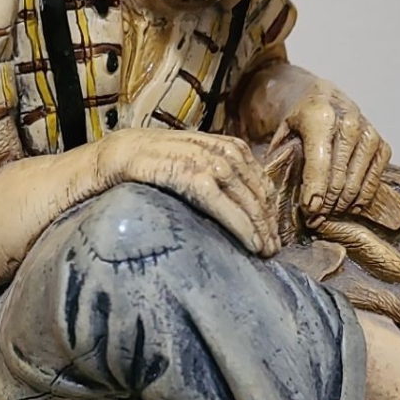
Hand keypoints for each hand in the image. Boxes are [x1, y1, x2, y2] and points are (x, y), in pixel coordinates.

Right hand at [97, 127, 279, 255]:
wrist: (125, 151)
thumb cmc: (162, 161)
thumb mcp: (200, 161)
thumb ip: (223, 174)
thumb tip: (248, 206)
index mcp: (232, 148)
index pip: (262, 184)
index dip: (271, 212)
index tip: (274, 235)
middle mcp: (225, 153)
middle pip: (258, 194)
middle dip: (268, 225)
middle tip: (274, 250)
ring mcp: (209, 163)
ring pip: (246, 201)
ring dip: (259, 229)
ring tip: (265, 252)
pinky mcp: (191, 176)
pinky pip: (224, 205)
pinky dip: (240, 226)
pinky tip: (250, 244)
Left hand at [268, 86, 390, 219]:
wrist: (320, 96)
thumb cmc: (296, 119)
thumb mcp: (280, 132)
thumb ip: (281, 158)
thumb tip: (281, 194)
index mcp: (320, 114)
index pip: (320, 162)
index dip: (314, 190)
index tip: (309, 210)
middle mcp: (349, 122)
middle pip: (339, 177)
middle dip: (325, 203)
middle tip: (313, 217)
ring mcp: (368, 133)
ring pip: (357, 183)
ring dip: (341, 204)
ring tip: (326, 213)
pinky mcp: (381, 144)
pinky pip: (374, 180)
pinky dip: (361, 198)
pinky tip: (347, 205)